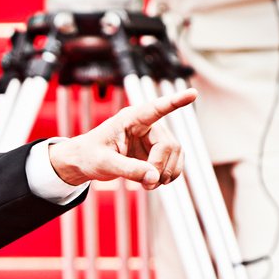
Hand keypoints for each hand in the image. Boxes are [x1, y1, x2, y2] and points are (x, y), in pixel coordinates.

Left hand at [47, 88, 195, 190]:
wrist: (85, 162)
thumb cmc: (89, 156)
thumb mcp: (103, 163)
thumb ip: (128, 169)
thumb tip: (154, 178)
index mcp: (130, 119)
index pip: (156, 108)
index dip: (175, 102)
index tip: (192, 94)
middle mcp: (146, 124)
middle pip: (169, 144)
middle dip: (160, 167)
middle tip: (147, 184)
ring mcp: (153, 137)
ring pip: (176, 153)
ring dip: (166, 173)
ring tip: (148, 185)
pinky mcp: (156, 151)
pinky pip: (174, 162)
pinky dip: (169, 175)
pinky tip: (155, 182)